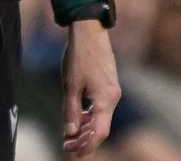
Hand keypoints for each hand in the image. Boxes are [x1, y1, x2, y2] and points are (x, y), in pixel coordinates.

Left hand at [61, 20, 120, 156]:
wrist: (90, 32)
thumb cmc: (79, 56)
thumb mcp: (70, 85)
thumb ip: (71, 111)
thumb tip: (70, 133)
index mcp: (105, 100)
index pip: (98, 133)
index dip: (86, 146)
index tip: (71, 152)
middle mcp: (113, 98)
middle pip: (101, 128)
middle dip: (85, 140)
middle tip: (67, 147)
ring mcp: (112, 92)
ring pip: (101, 118)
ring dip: (87, 129)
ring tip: (70, 136)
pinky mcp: (109, 86)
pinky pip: (101, 108)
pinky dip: (90, 116)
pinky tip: (79, 118)